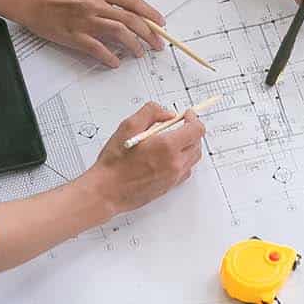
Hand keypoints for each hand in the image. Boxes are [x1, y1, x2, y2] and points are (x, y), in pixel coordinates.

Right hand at [23, 0, 165, 66]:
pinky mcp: (74, 36)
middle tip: (156, 44)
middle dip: (148, 33)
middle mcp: (95, 5)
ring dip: (134, 45)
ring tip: (139, 53)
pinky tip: (116, 62)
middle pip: (131, 19)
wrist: (32, 1)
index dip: (151, 13)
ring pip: (119, 33)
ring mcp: (85, 21)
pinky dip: (110, 57)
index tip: (160, 23)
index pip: (133, 2)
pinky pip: (98, 49)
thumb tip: (130, 3)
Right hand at [78, 102, 204, 215]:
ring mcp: (174, 177)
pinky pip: (185, 170)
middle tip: (178, 126)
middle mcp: (175, 163)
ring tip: (170, 140)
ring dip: (187, 146)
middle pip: (197, 143)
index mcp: (167, 147)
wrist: (107, 191)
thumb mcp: (128, 126)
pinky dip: (182, 160)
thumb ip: (151, 112)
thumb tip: (168, 114)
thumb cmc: (114, 163)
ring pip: (193, 157)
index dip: (193, 118)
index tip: (185, 115)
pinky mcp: (170, 186)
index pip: (196, 130)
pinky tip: (167, 156)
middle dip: (191, 131)